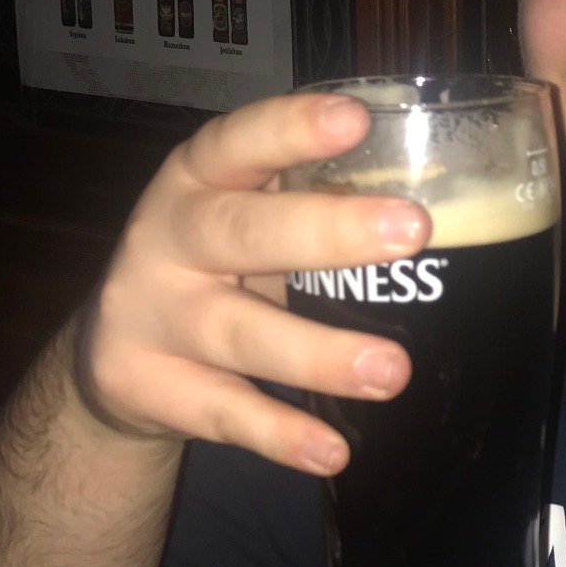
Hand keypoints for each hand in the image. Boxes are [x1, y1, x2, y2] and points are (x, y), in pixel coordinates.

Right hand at [76, 92, 428, 474]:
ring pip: (237, 333)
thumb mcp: (244, 211)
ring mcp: (151, 316)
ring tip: (392, 370)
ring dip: (318, 352)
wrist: (113, 352)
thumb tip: (452, 192)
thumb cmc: (215, 262)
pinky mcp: (147, 386)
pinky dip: (278, 433)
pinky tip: (331, 448)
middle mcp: (165, 238)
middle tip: (413, 231)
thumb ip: (312, 195)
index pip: (237, 141)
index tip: (356, 119)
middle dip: (327, 231)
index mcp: (198, 178)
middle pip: (241, 230)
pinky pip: (221, 413)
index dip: (291, 128)